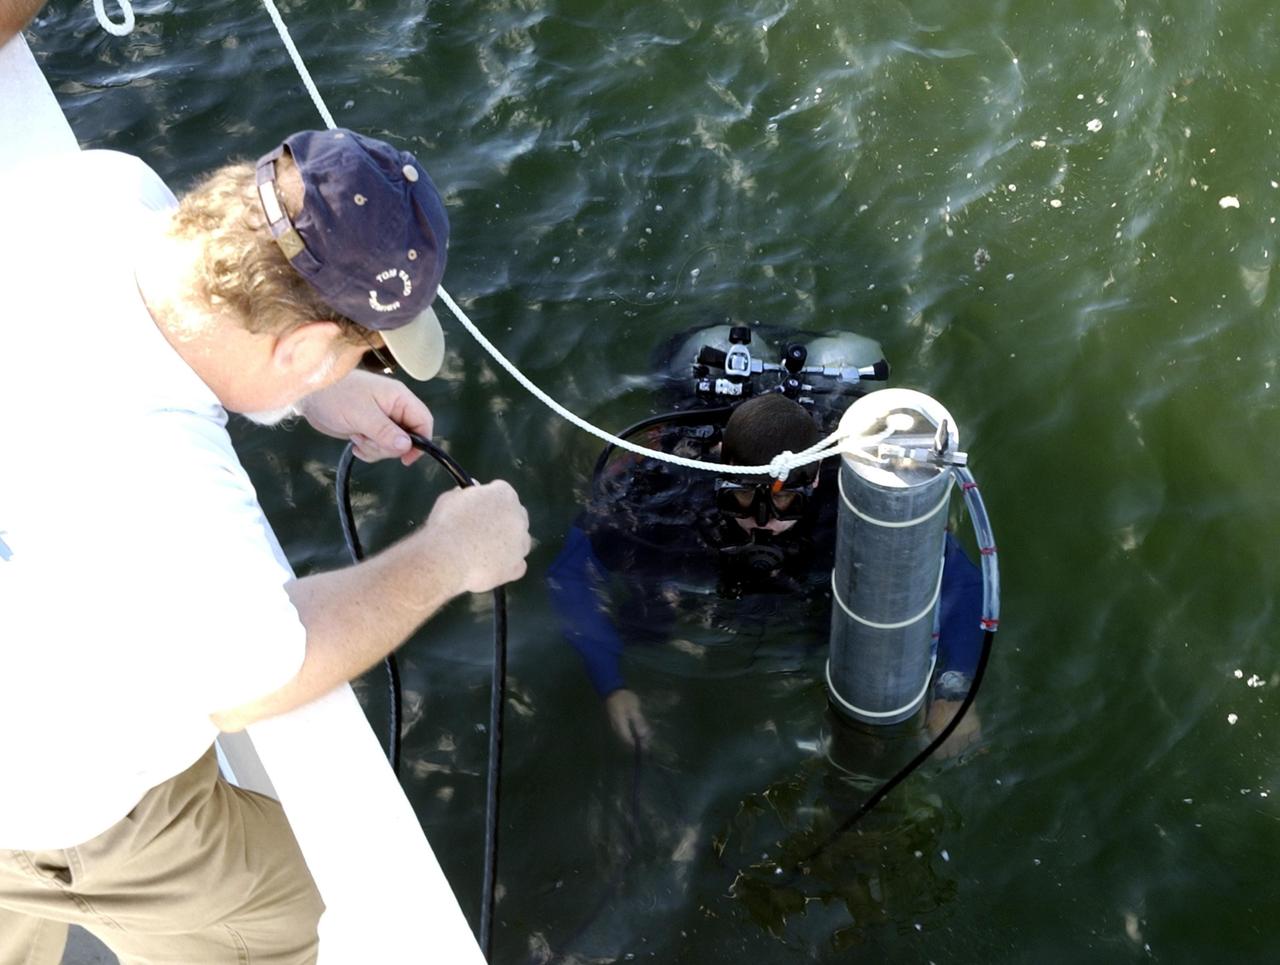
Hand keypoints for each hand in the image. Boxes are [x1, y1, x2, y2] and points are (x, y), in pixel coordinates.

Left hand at [299, 369, 432, 466]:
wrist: (309, 395)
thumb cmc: (336, 397)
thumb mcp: (362, 415)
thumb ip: (386, 431)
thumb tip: (408, 447)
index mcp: (399, 398)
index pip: (423, 421)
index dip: (421, 441)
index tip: (407, 458)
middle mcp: (394, 408)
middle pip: (408, 437)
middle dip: (389, 446)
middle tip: (368, 440)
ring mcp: (381, 419)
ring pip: (392, 445)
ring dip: (375, 448)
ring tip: (358, 437)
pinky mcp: (369, 428)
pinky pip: (378, 447)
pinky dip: (368, 450)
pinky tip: (354, 444)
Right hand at [419, 480, 530, 593]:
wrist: (447, 562)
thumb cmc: (445, 527)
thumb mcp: (449, 500)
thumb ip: (464, 494)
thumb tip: (469, 492)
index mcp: (504, 495)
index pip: (502, 491)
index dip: (489, 499)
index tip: (478, 507)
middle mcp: (518, 517)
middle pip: (516, 515)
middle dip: (503, 520)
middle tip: (482, 529)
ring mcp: (521, 543)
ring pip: (520, 540)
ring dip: (508, 543)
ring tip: (484, 551)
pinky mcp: (517, 567)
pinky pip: (517, 564)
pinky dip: (507, 565)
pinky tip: (489, 566)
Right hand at [605, 689, 651, 748]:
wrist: (612, 689)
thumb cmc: (624, 698)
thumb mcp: (634, 708)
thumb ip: (638, 721)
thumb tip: (643, 735)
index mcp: (620, 724)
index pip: (627, 739)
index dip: (636, 745)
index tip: (645, 747)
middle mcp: (615, 727)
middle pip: (625, 740)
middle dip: (635, 744)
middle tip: (646, 745)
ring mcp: (613, 725)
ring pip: (623, 737)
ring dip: (633, 740)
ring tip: (643, 740)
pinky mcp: (614, 722)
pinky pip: (622, 732)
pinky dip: (630, 735)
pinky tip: (636, 733)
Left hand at [925, 699, 981, 758]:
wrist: (951, 690)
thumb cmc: (934, 702)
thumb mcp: (925, 717)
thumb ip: (924, 731)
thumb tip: (925, 741)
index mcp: (938, 736)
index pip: (940, 756)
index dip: (939, 752)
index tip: (938, 748)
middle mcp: (952, 739)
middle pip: (953, 753)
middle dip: (949, 748)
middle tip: (948, 741)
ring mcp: (965, 734)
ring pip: (964, 747)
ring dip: (960, 743)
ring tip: (958, 735)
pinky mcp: (976, 727)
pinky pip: (975, 739)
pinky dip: (971, 737)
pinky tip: (968, 732)